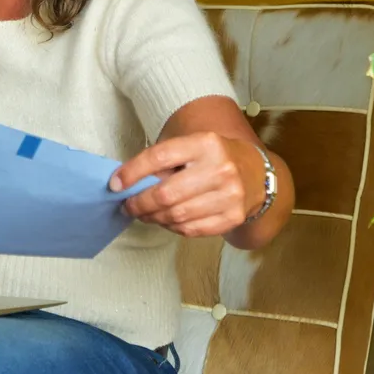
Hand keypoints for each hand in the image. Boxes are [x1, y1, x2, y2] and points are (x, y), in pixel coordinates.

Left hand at [110, 132, 264, 237]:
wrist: (258, 174)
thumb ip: (163, 160)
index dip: (132, 172)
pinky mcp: (232, 217)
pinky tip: (165, 220)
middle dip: (139, 203)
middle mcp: (220, 168)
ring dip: (152, 217)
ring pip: (176, 215)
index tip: (115, 184)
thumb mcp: (192, 146)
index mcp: (205, 144)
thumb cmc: (214, 157)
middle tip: (127, 205)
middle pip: (166, 194)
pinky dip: (171, 227)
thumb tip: (126, 181)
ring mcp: (230, 195)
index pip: (160, 156)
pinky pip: (190, 229)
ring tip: (143, 213)